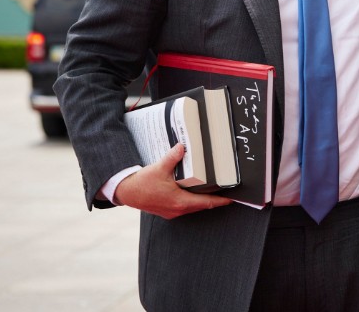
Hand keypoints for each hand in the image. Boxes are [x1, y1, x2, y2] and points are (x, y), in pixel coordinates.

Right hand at [115, 144, 232, 218]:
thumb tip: (182, 147)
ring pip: (193, 207)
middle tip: (226, 191)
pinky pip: (185, 206)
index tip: (232, 199)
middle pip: (202, 206)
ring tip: (214, 190)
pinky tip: (194, 191)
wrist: (126, 192)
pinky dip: (193, 200)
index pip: (206, 203)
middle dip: (214, 199)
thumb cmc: (142, 183)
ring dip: (203, 200)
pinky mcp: (167, 210)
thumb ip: (172, 157)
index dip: (221, 201)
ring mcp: (172, 211)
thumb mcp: (159, 167)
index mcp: (179, 201)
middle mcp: (178, 209)